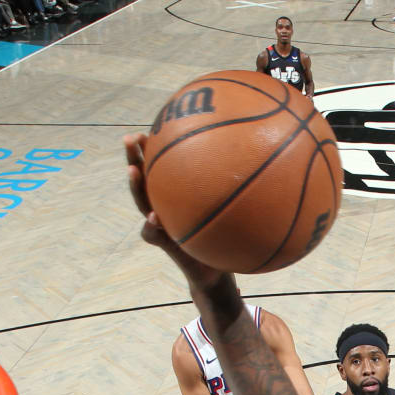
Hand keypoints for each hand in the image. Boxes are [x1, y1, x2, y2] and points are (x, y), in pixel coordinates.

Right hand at [121, 131, 227, 290]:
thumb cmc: (225, 237)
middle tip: (130, 137)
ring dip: (135, 185)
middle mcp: (163, 205)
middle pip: (143, 177)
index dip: (156, 145)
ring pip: (140, 201)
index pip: (160, 165)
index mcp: (175, 194)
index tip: (155, 123)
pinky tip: (153, 218)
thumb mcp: (233, 213)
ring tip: (132, 170)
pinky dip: (151, 225)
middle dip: (134, 156)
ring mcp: (159, 223)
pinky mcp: (162, 243)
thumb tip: (263, 158)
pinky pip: (152, 233)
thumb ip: (237, 191)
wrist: (215, 271)